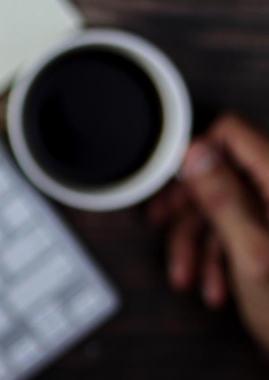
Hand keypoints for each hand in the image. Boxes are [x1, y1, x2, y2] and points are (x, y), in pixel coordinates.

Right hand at [148, 113, 268, 351]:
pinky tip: (215, 283)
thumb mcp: (250, 253)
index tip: (170, 177)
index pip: (231, 134)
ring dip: (200, 242)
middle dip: (189, 211)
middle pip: (220, 175)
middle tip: (165, 228)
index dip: (195, 153)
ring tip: (190, 274)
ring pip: (224, 207)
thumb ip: (223, 197)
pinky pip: (239, 230)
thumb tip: (196, 152)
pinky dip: (220, 256)